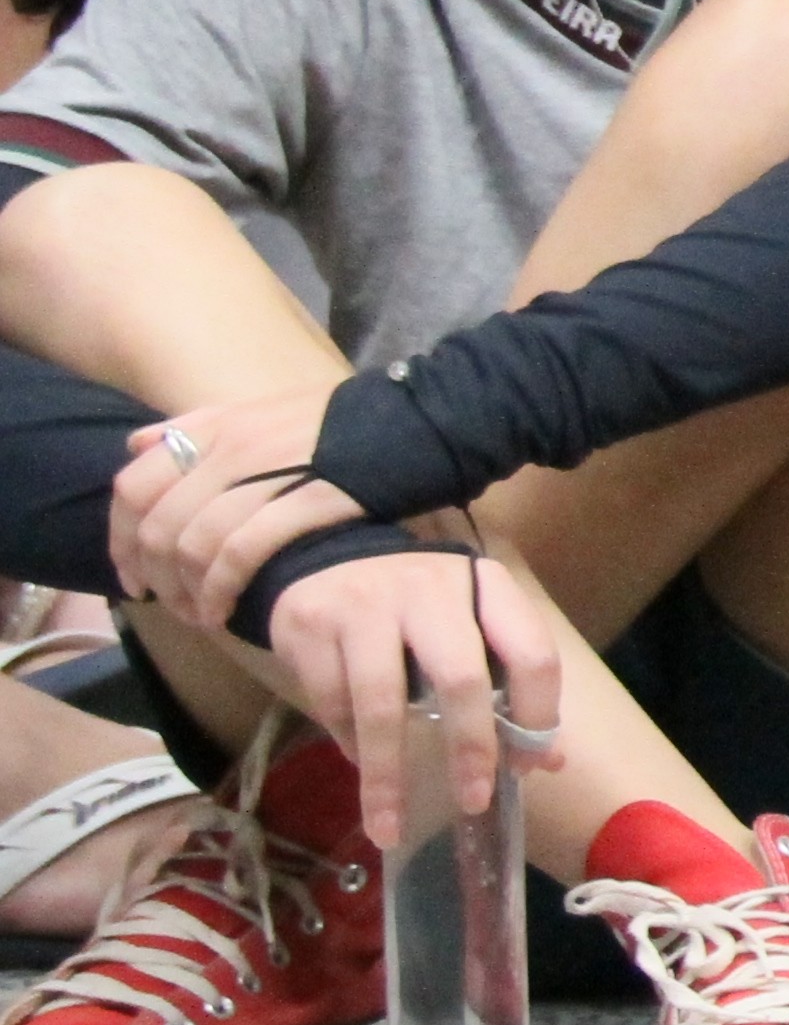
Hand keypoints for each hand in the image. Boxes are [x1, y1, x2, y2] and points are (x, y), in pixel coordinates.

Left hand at [110, 385, 363, 638]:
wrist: (431, 414)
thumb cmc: (354, 419)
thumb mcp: (269, 409)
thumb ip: (204, 425)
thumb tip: (140, 444)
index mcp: (220, 425)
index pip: (134, 485)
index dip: (121, 538)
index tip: (134, 575)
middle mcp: (233, 446)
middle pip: (158, 523)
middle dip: (154, 575)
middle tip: (169, 605)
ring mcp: (270, 472)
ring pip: (194, 541)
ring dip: (188, 590)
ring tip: (203, 615)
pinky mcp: (309, 499)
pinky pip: (242, 550)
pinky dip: (223, 587)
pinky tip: (227, 610)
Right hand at [264, 545, 574, 854]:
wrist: (326, 552)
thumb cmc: (418, 605)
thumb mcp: (471, 625)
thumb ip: (510, 683)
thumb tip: (551, 761)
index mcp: (487, 587)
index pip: (532, 653)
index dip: (536, 716)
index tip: (526, 767)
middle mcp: (431, 589)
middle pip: (460, 678)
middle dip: (469, 748)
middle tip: (472, 801)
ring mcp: (365, 604)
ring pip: (381, 704)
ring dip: (388, 774)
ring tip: (390, 826)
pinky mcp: (311, 625)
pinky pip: (333, 703)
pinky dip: (348, 744)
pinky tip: (361, 767)